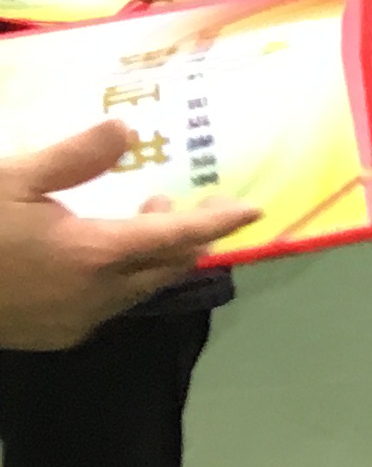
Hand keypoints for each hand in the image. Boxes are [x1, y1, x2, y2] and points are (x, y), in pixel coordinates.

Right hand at [0, 124, 252, 346]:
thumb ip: (74, 158)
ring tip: (133, 219)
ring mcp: (76, 322)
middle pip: (166, 268)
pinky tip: (91, 256)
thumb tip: (125, 130)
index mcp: (94, 255)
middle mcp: (97, 296)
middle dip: (182, 237)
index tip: (253, 211)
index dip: (216, 223)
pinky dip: (117, 280)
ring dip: (147, 258)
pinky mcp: (54, 336)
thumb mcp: (12, 178)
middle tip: (169, 202)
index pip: (176, 238)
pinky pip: (106, 306)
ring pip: (137, 290)